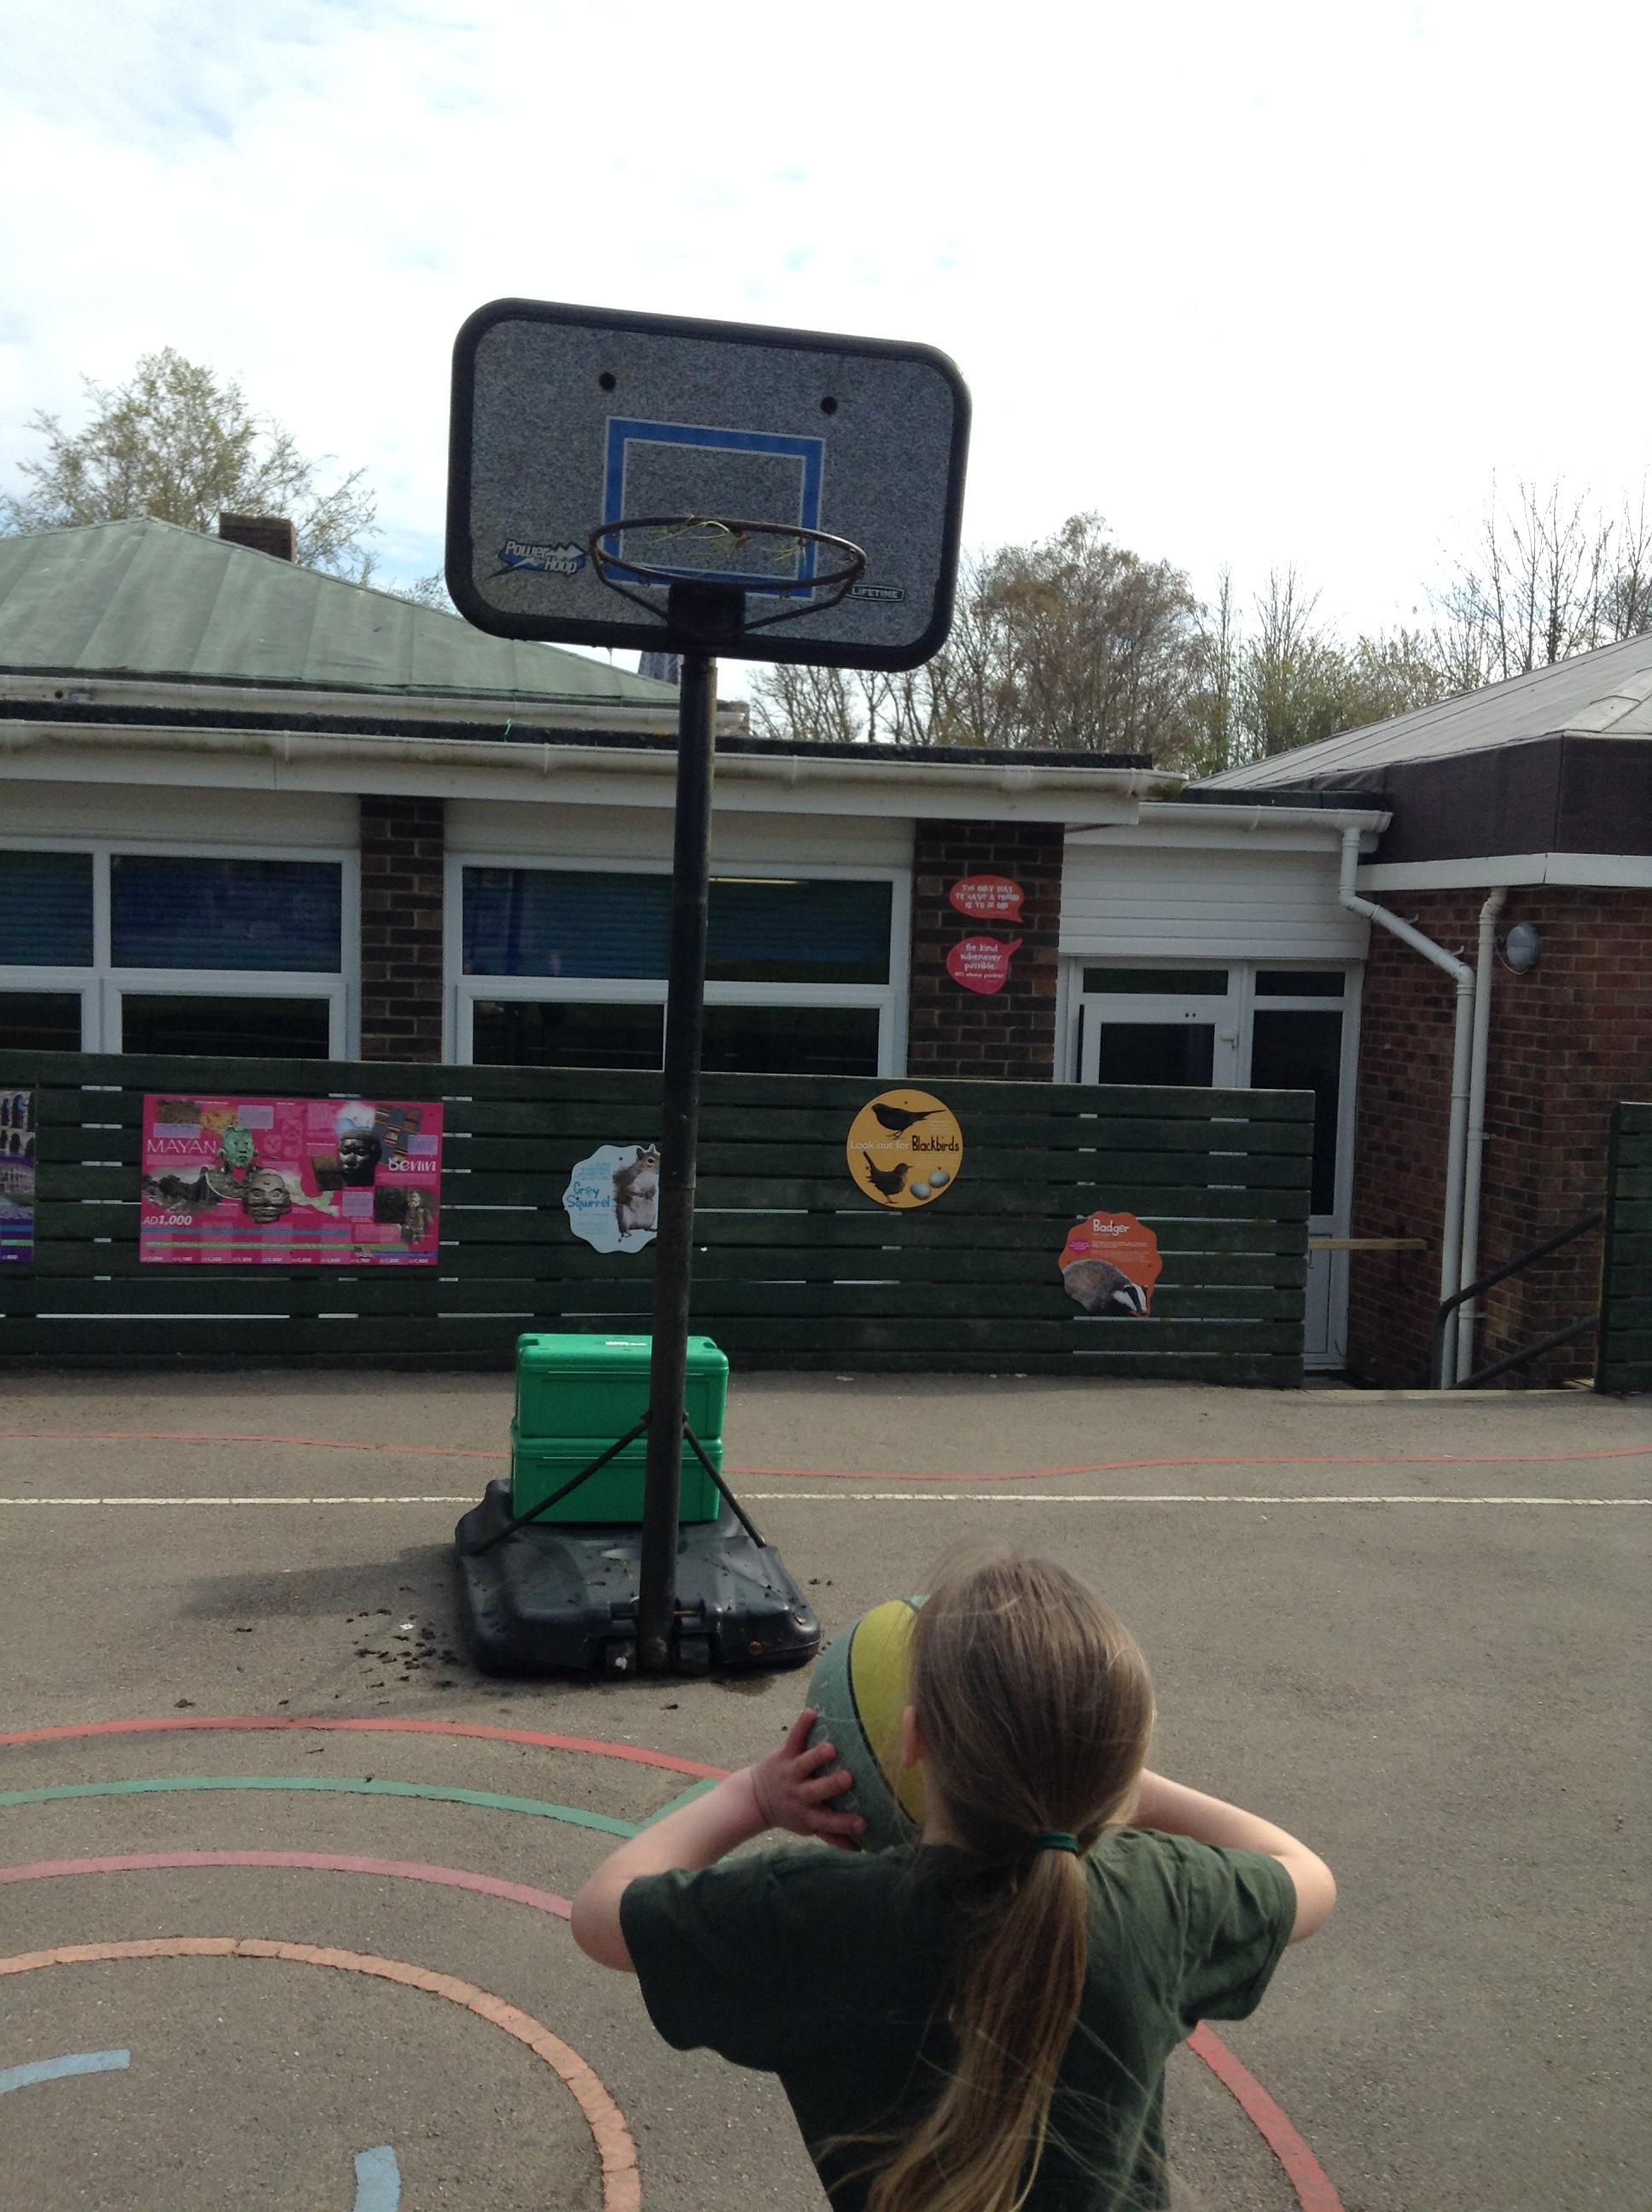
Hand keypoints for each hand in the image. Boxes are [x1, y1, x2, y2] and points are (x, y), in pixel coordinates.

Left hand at [745, 1710, 866, 1848]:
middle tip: (847, 1778)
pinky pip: (793, 1739)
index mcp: (808, 1815)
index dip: (845, 1823)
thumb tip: (862, 1849)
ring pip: (805, 1763)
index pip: (828, 1822)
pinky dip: (801, 1726)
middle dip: (831, 1785)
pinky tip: (811, 1712)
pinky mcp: (784, 1755)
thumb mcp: (808, 1827)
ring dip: (816, 1756)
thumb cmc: (792, 1812)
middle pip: (816, 1791)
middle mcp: (799, 1795)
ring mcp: (791, 1773)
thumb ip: (834, 1836)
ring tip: (831, 1749)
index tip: (863, 1823)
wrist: (755, 1798)